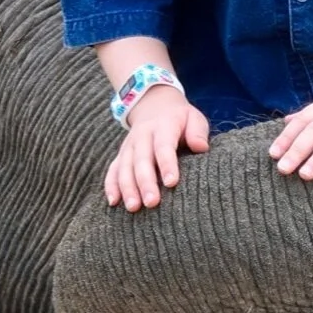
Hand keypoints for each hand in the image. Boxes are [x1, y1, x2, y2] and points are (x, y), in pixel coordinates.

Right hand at [105, 84, 210, 212]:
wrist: (154, 105)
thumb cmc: (180, 119)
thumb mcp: (193, 118)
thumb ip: (197, 132)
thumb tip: (201, 148)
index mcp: (163, 125)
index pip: (164, 146)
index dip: (167, 164)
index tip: (172, 182)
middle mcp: (142, 135)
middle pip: (141, 159)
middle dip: (145, 182)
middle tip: (152, 203)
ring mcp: (129, 145)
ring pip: (125, 166)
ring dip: (127, 187)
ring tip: (133, 207)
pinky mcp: (121, 154)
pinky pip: (113, 169)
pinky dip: (111, 185)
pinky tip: (113, 202)